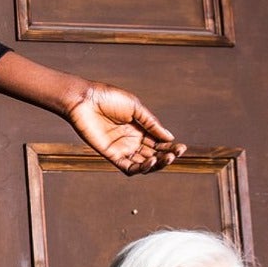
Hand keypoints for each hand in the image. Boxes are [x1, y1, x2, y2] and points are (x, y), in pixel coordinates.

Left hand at [64, 83, 184, 175]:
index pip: (159, 143)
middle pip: (154, 154)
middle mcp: (132, 141)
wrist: (85, 100)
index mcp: (140, 129)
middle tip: (176, 154)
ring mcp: (122, 149)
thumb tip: (170, 137)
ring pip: (143, 164)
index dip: (171, 147)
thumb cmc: (108, 98)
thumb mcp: (135, 107)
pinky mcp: (111, 155)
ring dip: (157, 164)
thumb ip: (151, 123)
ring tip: (167, 158)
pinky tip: (151, 161)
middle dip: (167, 156)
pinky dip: (141, 168)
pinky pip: (128, 168)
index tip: (182, 148)